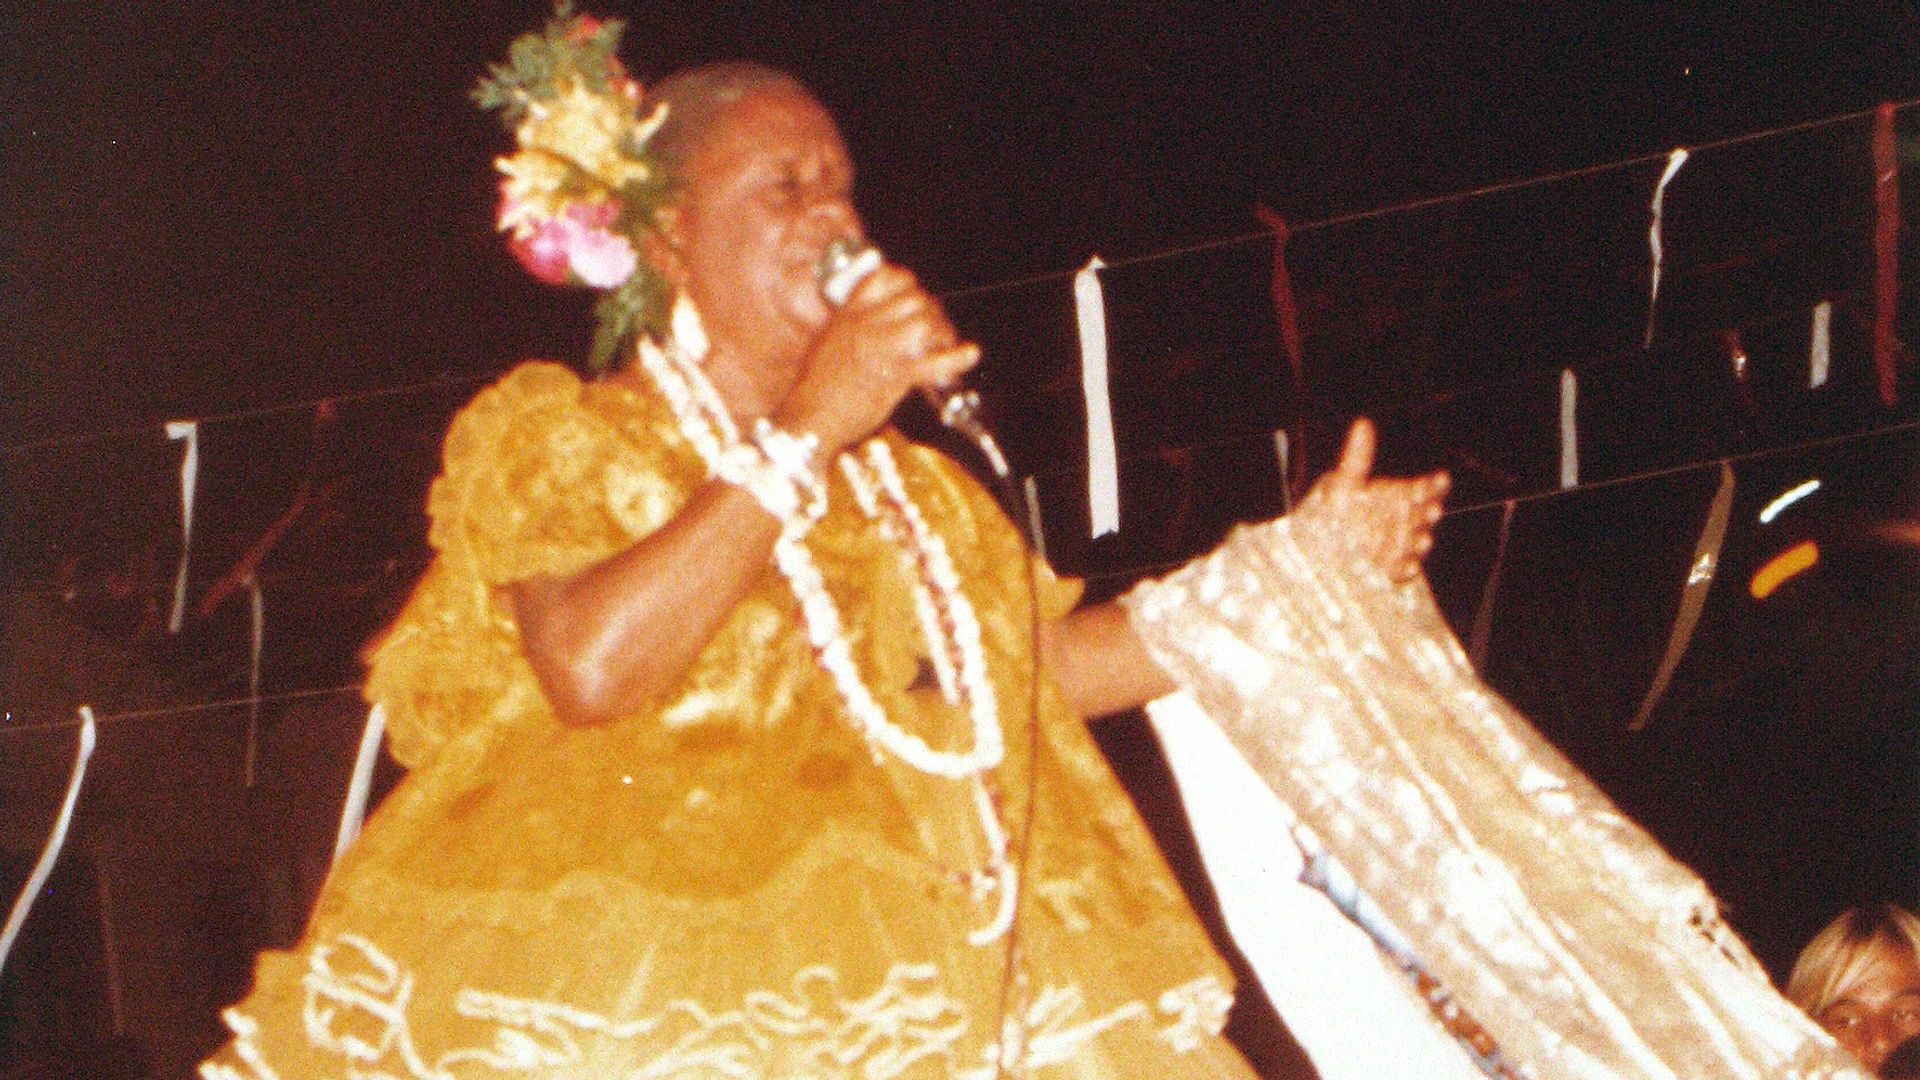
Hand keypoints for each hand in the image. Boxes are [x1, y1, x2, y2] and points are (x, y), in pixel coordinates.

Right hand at [775, 264, 979, 455]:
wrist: (809, 418)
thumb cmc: (814, 390)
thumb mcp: (827, 345)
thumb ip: (851, 331)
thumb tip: (874, 328)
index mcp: (848, 314)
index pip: (886, 277)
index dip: (907, 283)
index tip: (913, 296)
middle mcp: (866, 324)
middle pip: (914, 298)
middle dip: (932, 310)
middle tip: (936, 329)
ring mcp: (882, 347)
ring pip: (926, 322)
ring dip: (942, 332)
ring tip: (945, 345)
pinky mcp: (895, 375)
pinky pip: (934, 361)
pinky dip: (956, 358)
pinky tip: (970, 354)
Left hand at [1306, 418, 1448, 581]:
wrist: (1322, 548)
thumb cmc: (1338, 511)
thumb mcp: (1344, 483)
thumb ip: (1357, 456)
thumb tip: (1363, 423)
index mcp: (1400, 497)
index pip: (1425, 489)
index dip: (1434, 485)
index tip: (1441, 479)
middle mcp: (1406, 521)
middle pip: (1424, 515)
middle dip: (1428, 512)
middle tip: (1431, 509)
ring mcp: (1401, 545)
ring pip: (1417, 542)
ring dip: (1420, 541)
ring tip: (1420, 540)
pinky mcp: (1392, 569)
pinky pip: (1402, 569)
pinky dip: (1404, 568)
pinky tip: (1403, 567)